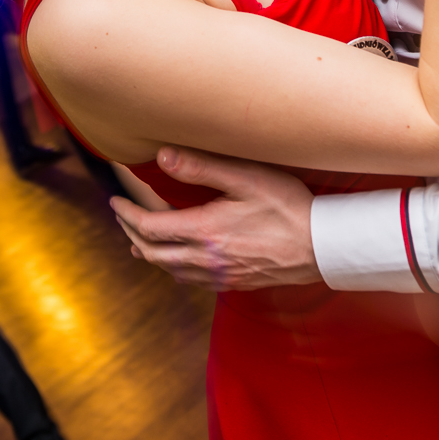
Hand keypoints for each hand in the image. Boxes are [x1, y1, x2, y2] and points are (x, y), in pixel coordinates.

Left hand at [109, 147, 319, 290]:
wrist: (322, 247)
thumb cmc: (288, 206)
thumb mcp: (246, 178)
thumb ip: (202, 167)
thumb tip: (163, 156)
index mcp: (205, 231)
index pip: (150, 227)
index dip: (128, 213)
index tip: (116, 200)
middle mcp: (207, 259)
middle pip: (153, 252)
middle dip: (132, 232)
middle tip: (123, 215)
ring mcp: (220, 275)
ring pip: (170, 270)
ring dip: (149, 253)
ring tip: (138, 239)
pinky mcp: (234, 282)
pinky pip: (191, 281)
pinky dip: (172, 268)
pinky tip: (175, 262)